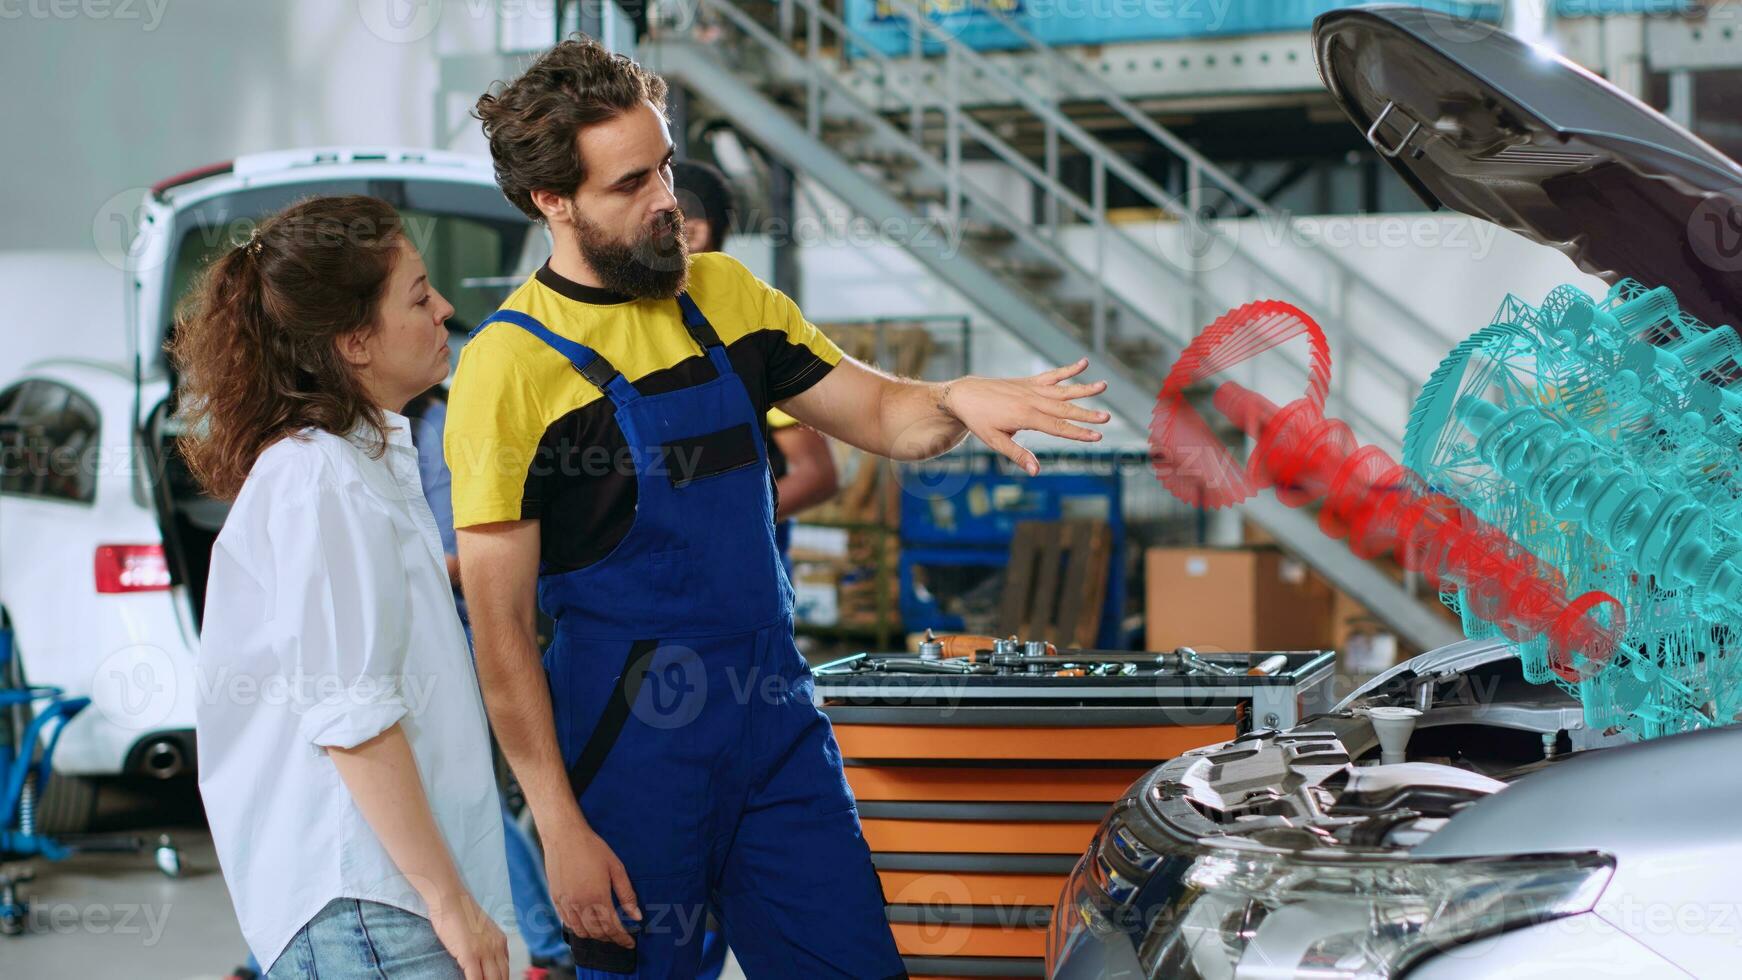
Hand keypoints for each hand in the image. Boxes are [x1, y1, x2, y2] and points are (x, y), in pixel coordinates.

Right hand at [426, 891, 508, 979]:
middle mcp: (497, 947)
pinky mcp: (470, 954)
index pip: (506, 969)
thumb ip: (487, 945)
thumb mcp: (482, 930)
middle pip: (502, 977)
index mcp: (500, 941)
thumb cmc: (461, 913)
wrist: (451, 899)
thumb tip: (487, 962)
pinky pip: (475, 979)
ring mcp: (484, 951)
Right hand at [545, 823, 641, 947]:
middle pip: (597, 933)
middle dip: (611, 938)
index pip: (612, 927)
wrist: (564, 836)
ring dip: (595, 936)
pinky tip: (587, 924)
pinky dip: (579, 929)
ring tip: (606, 932)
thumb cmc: (592, 849)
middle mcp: (579, 905)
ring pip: (581, 932)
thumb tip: (637, 916)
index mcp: (597, 897)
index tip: (630, 943)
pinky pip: (568, 923)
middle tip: (621, 938)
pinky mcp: (556, 900)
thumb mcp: (616, 868)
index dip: (622, 938)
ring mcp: (565, 904)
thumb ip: (627, 894)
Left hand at [941, 358, 1108, 474]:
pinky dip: (1068, 369)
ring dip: (1084, 389)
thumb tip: (1036, 471)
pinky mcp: (1029, 382)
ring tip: (1104, 385)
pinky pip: (1052, 375)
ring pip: (1063, 390)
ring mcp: (1032, 389)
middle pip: (1065, 409)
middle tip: (1107, 418)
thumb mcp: (995, 441)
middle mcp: (1032, 400)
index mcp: (1025, 416)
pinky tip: (1083, 363)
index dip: (1078, 433)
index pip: (1058, 427)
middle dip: (1087, 414)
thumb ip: (1018, 454)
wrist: (965, 395)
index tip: (1097, 436)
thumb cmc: (979, 421)